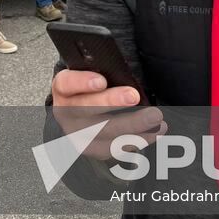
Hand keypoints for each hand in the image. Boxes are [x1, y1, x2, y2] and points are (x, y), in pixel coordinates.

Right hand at [50, 70, 164, 161]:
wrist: (81, 113)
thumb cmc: (92, 88)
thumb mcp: (91, 73)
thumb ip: (104, 69)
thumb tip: (128, 68)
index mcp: (64, 88)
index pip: (67, 83)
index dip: (82, 82)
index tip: (101, 81)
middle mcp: (66, 112)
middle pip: (86, 108)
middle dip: (112, 102)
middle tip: (134, 96)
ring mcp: (77, 134)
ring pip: (103, 132)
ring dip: (132, 125)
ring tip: (154, 117)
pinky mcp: (92, 150)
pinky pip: (115, 149)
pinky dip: (137, 140)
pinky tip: (153, 132)